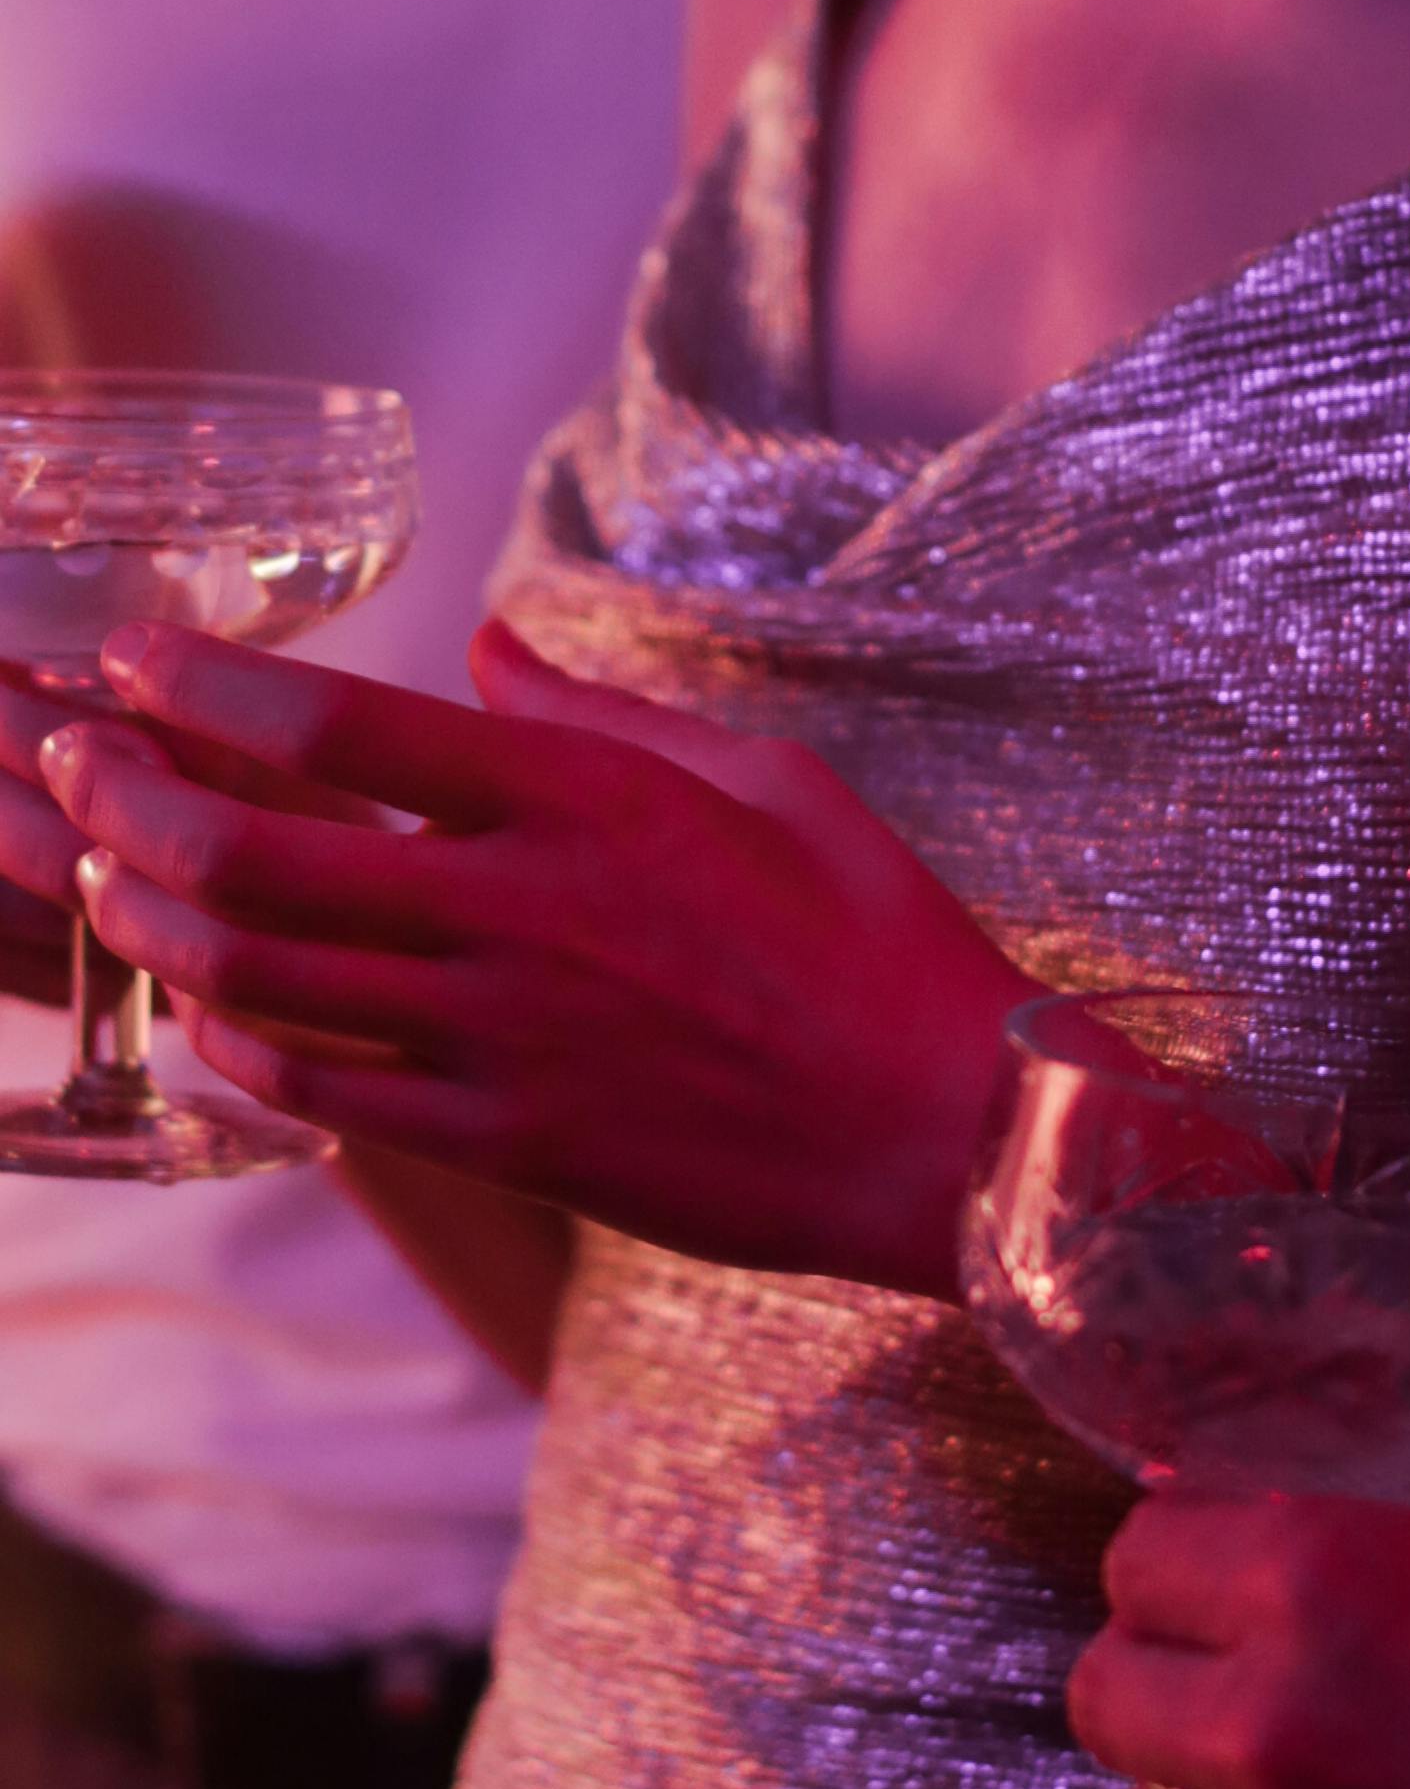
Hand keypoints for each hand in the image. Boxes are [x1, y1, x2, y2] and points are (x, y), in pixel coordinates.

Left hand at [9, 618, 1026, 1289]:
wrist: (943, 1129)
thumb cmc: (876, 935)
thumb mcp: (761, 777)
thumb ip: (601, 714)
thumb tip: (486, 647)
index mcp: (583, 799)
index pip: (340, 722)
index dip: (206, 684)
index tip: (135, 656)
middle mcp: (518, 912)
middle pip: (252, 849)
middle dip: (129, 797)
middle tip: (76, 762)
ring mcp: (502, 1039)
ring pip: (258, 974)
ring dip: (149, 918)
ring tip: (101, 876)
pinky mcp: (509, 1142)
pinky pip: (323, 1093)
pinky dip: (237, 1044)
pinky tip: (205, 1009)